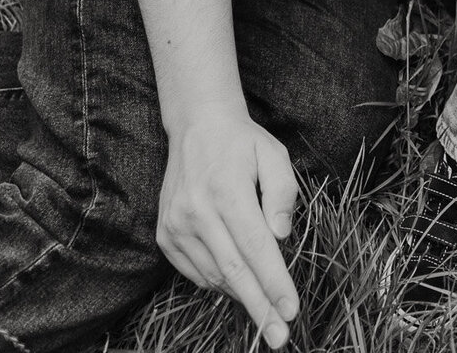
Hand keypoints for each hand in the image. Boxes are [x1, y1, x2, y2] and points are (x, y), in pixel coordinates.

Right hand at [158, 109, 299, 346]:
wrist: (197, 125)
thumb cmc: (243, 142)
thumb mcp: (274, 154)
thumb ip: (283, 193)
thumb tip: (281, 237)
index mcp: (227, 190)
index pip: (255, 247)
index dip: (274, 282)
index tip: (291, 311)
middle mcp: (196, 212)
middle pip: (234, 270)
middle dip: (259, 307)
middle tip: (279, 337)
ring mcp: (176, 225)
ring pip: (214, 275)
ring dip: (243, 296)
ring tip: (266, 309)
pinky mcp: (165, 235)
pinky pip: (196, 273)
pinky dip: (220, 283)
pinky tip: (239, 282)